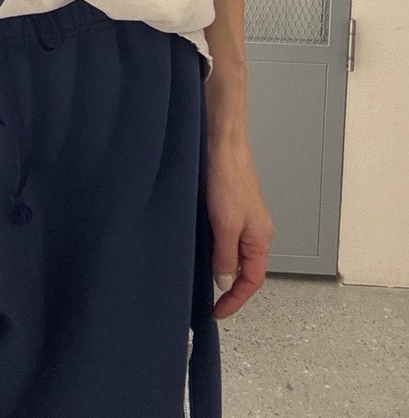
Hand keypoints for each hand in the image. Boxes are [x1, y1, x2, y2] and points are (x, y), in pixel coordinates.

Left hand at [205, 135, 273, 319]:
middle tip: (206, 298)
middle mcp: (255, 231)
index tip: (216, 312)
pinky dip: (214, 248)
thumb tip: (225, 282)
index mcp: (260, 238)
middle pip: (245, 269)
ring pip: (233, 252)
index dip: (235, 300)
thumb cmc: (228, 181)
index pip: (252, 281)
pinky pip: (224, 237)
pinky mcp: (230, 207)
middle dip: (228, 286)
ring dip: (219, 266)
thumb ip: (226, 256)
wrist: (222, 145)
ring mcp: (243, 218)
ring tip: (199, 277)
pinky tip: (198, 247)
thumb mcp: (226, 225)